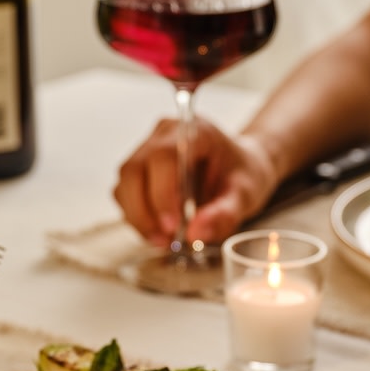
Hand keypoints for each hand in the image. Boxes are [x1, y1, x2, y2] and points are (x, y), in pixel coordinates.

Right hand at [113, 116, 278, 246]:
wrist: (236, 169)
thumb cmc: (241, 174)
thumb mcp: (245, 194)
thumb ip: (225, 213)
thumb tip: (195, 233)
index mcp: (193, 130)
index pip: (163, 156)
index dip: (162, 192)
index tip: (172, 225)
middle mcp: (163, 135)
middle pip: (134, 170)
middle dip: (144, 211)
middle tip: (165, 239)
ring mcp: (146, 151)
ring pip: (124, 185)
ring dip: (138, 218)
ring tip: (164, 240)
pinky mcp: (138, 172)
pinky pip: (124, 195)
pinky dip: (137, 218)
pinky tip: (158, 233)